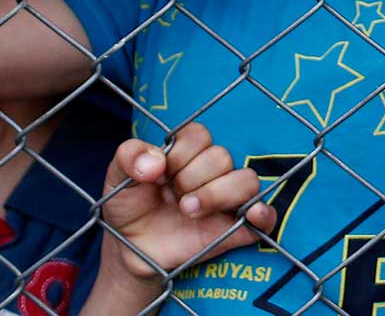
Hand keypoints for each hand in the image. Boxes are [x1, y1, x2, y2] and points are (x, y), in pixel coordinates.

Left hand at [100, 125, 274, 285]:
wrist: (130, 250)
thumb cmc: (129, 207)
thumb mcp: (117, 178)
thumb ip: (129, 157)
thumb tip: (154, 163)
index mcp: (189, 153)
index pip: (199, 135)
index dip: (179, 153)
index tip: (158, 174)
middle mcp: (213, 171)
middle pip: (221, 157)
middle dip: (191, 177)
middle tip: (172, 197)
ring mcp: (227, 199)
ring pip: (246, 180)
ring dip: (216, 194)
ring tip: (188, 211)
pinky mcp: (236, 228)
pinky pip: (266, 216)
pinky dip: (263, 214)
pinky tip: (250, 216)